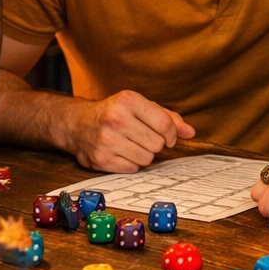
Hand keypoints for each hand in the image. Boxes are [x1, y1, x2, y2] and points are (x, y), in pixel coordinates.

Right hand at [69, 91, 195, 171]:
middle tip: (144, 138)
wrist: (78, 124)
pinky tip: (122, 153)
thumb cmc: (115, 113)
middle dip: (156, 144)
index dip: (172, 134)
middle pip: (157, 144)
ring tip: (132, 145)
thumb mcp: (140, 106)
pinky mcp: (100, 159)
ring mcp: (106, 140)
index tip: (168, 136)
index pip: (165, 124)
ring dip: (144, 155)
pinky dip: (131, 164)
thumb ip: (168, 117)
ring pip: (147, 159)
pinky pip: (132, 169)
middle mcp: (115, 119)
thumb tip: (191, 133)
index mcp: (128, 100)